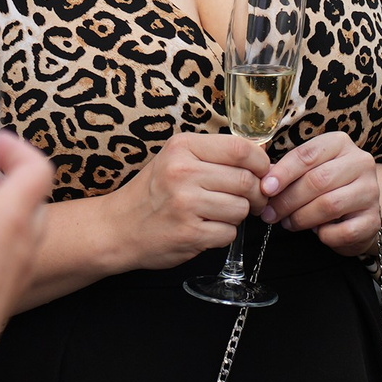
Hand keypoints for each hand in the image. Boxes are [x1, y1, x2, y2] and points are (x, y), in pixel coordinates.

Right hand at [104, 131, 268, 270]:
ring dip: (238, 215)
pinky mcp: (189, 234)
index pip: (240, 148)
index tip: (262, 172)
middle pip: (246, 180)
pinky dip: (223, 234)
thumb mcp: (176, 160)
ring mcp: (186, 205)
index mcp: (182, 148)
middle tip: (249, 199)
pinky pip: (229, 233)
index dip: (260, 162)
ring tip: (219, 214)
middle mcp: (183, 173)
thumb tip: (263, 158)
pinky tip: (206, 229)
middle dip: (255, 193)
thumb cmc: (153, 192)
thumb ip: (214, 156)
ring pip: (241, 209)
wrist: (118, 228)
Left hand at [261, 132, 381, 253]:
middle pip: (317, 181)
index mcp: (340, 143)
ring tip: (287, 223)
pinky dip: (324, 235)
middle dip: (288, 200)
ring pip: (330, 205)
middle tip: (270, 214)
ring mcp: (371, 191)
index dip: (283, 173)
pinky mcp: (374, 220)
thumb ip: (287, 172)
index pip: (308, 155)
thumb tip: (262, 182)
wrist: (361, 210)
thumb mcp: (308, 171)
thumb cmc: (327, 187)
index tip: (265, 189)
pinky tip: (316, 232)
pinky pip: (343, 231)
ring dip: (301, 218)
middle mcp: (360, 163)